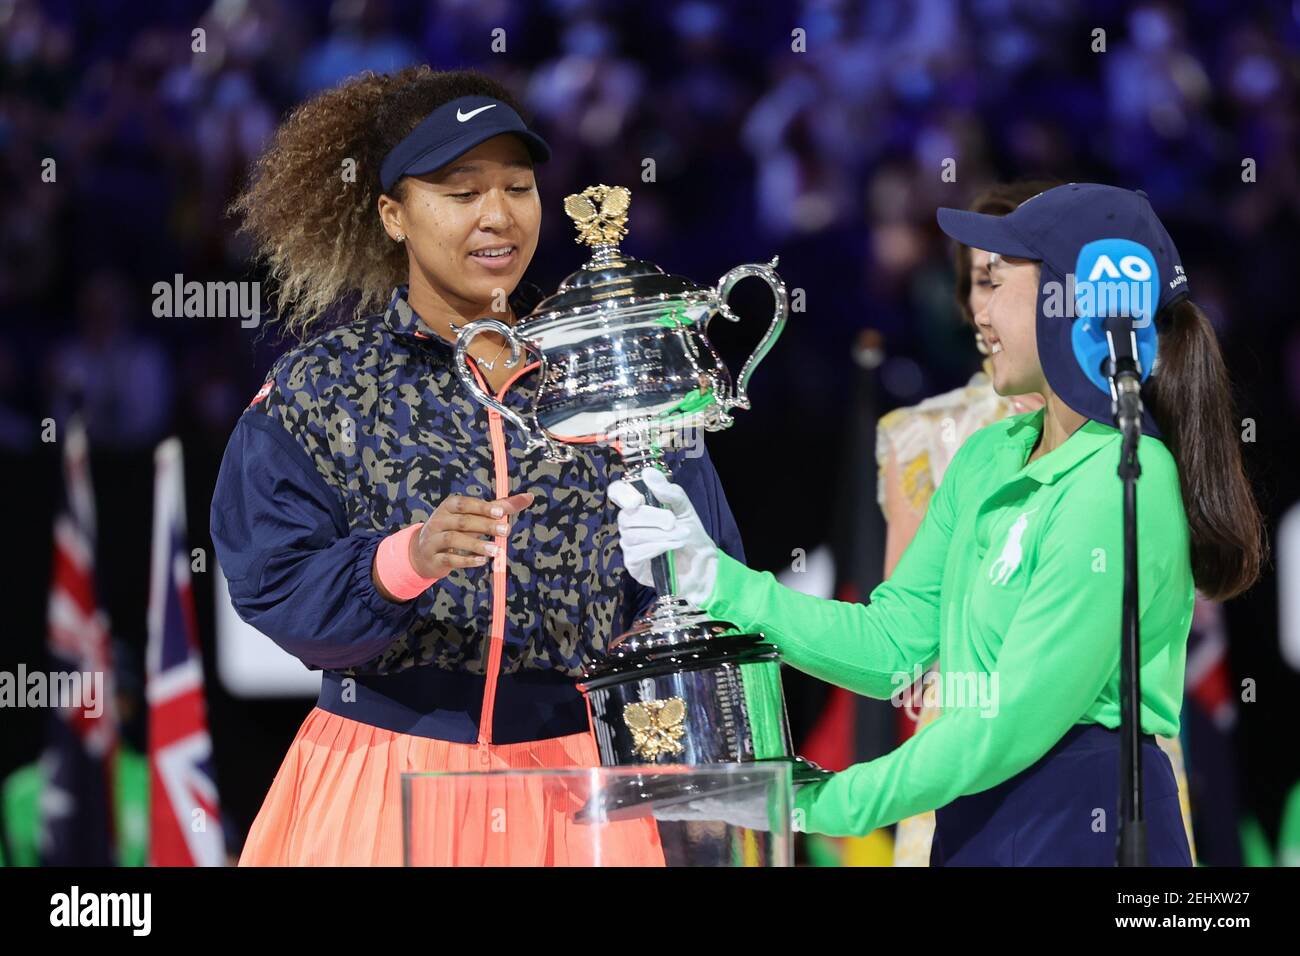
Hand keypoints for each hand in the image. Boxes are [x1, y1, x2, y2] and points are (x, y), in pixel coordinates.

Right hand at [410, 491, 533, 578]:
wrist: (422, 552)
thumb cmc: (455, 529)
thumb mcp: (473, 516)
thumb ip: (499, 507)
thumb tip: (529, 497)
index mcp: (449, 506)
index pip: (465, 504)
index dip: (482, 507)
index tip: (500, 511)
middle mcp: (439, 521)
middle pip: (462, 522)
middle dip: (485, 525)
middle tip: (506, 530)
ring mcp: (434, 540)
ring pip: (454, 540)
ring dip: (477, 545)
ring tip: (496, 550)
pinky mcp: (434, 559)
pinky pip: (450, 559)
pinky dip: (467, 560)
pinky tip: (482, 561)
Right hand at [608, 467, 717, 606]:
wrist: (701, 561)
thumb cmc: (689, 531)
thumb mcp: (684, 507)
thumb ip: (668, 491)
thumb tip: (648, 473)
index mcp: (639, 505)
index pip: (617, 493)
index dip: (622, 494)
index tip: (637, 501)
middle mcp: (629, 524)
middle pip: (626, 516)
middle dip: (654, 518)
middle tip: (674, 522)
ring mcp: (629, 544)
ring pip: (633, 535)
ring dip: (661, 534)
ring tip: (681, 535)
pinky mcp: (632, 563)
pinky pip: (636, 553)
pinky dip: (657, 547)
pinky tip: (673, 546)